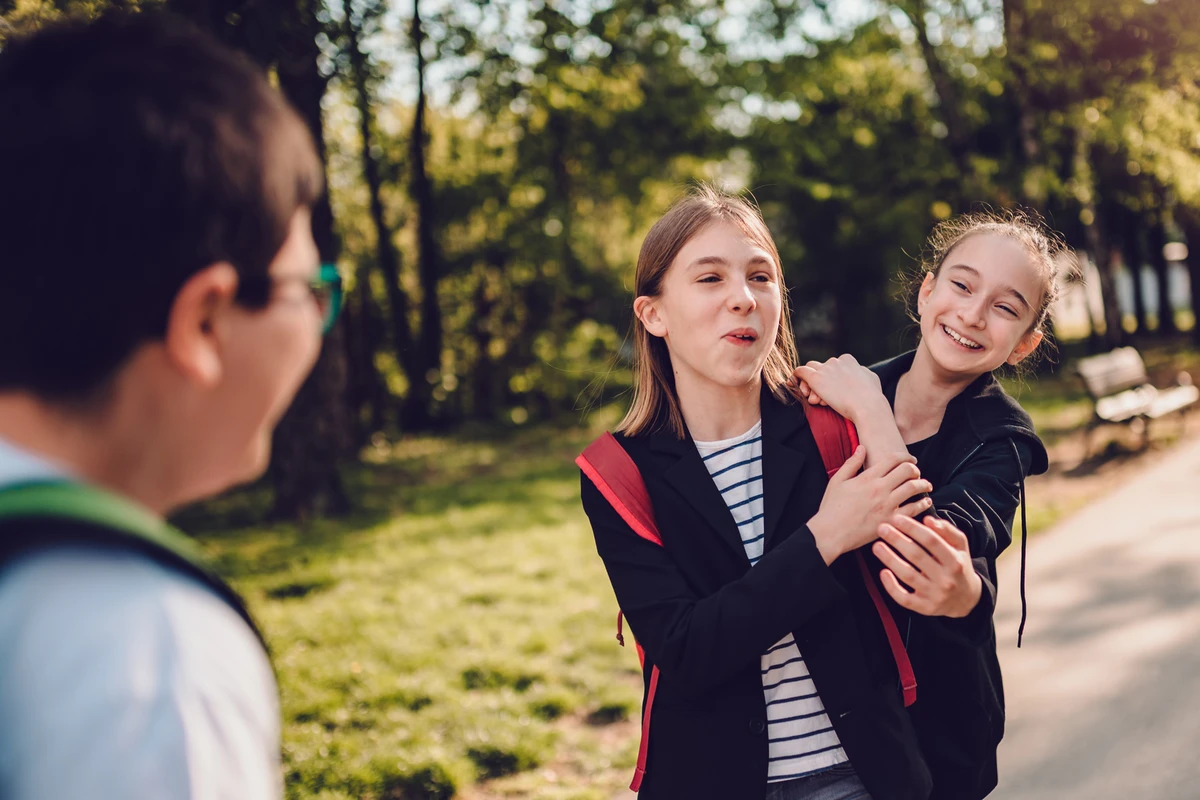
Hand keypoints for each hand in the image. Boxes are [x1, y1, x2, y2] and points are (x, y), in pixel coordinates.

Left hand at [785, 355, 886, 421]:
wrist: (868, 406)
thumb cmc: (873, 397)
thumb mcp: (872, 379)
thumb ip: (863, 373)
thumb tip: (861, 372)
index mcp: (849, 360)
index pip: (833, 366)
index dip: (830, 379)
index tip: (833, 393)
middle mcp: (836, 361)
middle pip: (821, 368)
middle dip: (821, 383)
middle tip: (820, 399)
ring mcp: (826, 369)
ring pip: (810, 369)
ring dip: (809, 383)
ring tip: (813, 398)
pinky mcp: (816, 378)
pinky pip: (800, 372)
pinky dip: (796, 377)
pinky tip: (792, 383)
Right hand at [809, 449, 932, 564]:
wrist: (830, 533)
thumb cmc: (831, 508)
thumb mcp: (837, 481)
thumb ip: (851, 463)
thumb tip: (862, 448)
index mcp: (867, 477)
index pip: (893, 459)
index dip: (906, 456)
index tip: (911, 460)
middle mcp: (880, 488)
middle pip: (907, 470)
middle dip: (915, 469)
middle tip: (917, 473)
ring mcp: (887, 505)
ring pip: (914, 488)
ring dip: (923, 484)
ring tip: (926, 485)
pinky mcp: (891, 521)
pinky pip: (913, 509)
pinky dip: (923, 504)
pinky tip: (925, 502)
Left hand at [872, 514, 981, 617]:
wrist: (967, 599)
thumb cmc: (959, 567)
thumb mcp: (960, 547)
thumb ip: (947, 530)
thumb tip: (928, 520)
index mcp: (955, 561)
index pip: (931, 541)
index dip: (913, 528)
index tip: (897, 519)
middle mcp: (945, 579)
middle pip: (917, 556)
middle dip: (897, 540)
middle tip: (882, 528)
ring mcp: (934, 595)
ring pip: (908, 576)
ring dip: (890, 559)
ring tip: (877, 546)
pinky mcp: (924, 607)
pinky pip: (904, 599)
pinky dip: (892, 587)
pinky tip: (883, 573)